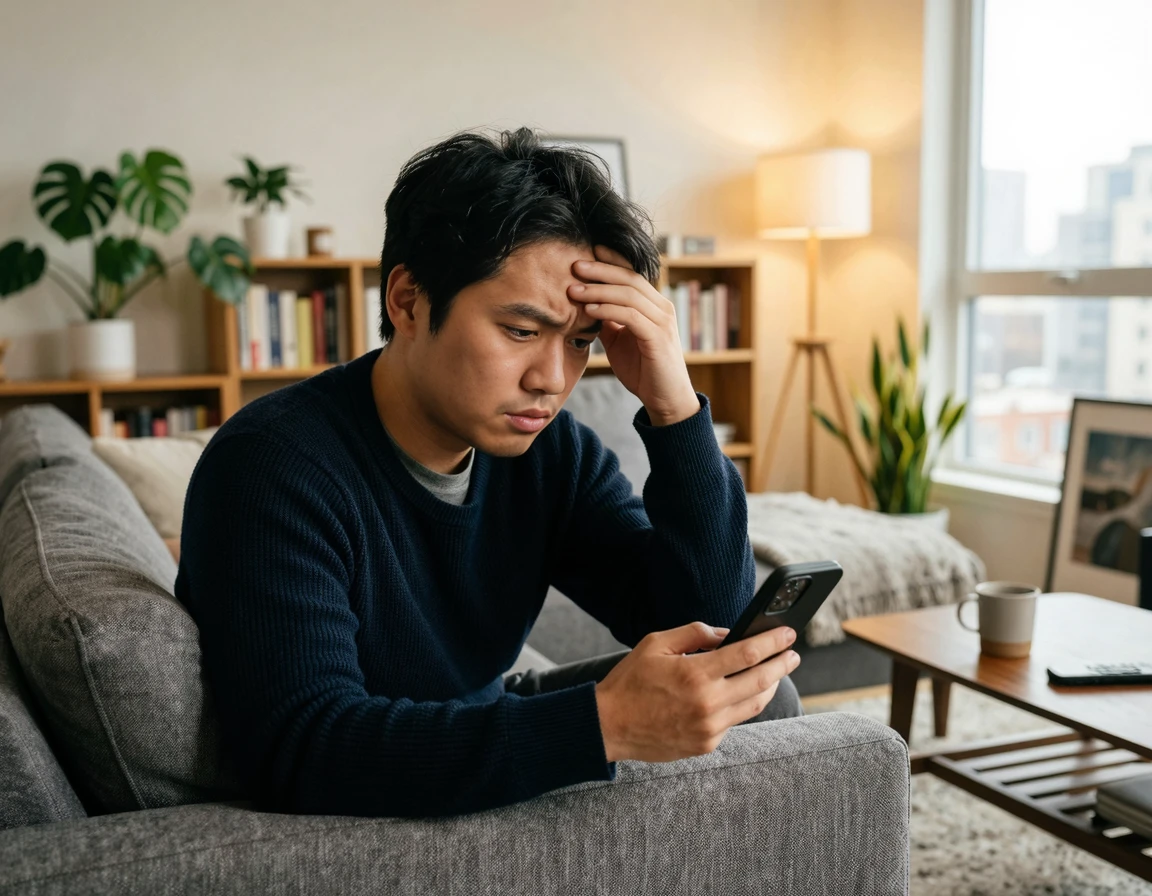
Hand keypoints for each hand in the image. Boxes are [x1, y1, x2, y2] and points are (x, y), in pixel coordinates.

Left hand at [568, 245, 699, 425]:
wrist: (665, 400)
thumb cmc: (643, 371)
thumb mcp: (619, 341)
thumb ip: (607, 321)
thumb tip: (585, 304)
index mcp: (653, 305)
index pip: (632, 274)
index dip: (611, 260)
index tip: (587, 252)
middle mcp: (662, 307)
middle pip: (629, 278)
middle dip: (600, 270)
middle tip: (575, 265)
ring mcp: (662, 321)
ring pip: (629, 294)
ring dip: (599, 289)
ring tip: (574, 289)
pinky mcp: (658, 338)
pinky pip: (631, 316)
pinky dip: (609, 310)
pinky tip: (590, 309)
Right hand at [593, 621, 800, 762]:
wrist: (609, 725)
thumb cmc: (631, 681)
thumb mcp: (656, 644)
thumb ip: (694, 634)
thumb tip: (727, 634)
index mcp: (695, 674)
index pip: (747, 654)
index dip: (772, 642)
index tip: (788, 634)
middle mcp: (707, 703)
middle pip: (761, 681)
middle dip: (782, 664)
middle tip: (793, 654)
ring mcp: (709, 728)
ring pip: (754, 705)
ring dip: (770, 686)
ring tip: (776, 672)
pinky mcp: (706, 744)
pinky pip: (735, 721)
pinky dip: (743, 704)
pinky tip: (744, 693)